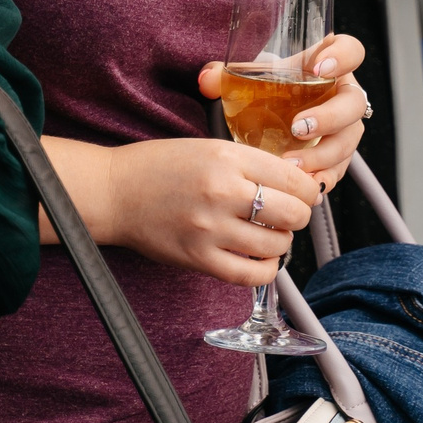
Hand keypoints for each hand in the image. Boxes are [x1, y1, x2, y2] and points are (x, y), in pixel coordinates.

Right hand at [74, 137, 320, 286]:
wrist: (113, 191)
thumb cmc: (158, 167)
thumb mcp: (207, 148)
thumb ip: (250, 164)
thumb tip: (297, 183)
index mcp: (226, 157)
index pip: (294, 179)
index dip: (308, 190)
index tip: (304, 194)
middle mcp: (222, 191)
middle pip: (294, 213)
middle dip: (298, 216)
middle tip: (287, 214)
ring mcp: (210, 228)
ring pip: (277, 245)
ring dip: (281, 242)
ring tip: (269, 234)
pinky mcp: (198, 258)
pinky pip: (251, 274)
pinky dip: (266, 269)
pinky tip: (261, 259)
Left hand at [195, 31, 368, 196]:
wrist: (273, 113)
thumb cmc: (268, 87)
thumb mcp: (251, 78)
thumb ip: (227, 75)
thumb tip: (206, 80)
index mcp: (326, 65)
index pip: (350, 50)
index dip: (342, 57)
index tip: (319, 69)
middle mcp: (342, 94)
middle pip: (354, 103)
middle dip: (330, 117)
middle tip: (299, 128)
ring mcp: (345, 126)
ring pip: (349, 140)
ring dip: (324, 155)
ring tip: (293, 165)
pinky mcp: (339, 154)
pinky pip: (341, 167)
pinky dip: (325, 177)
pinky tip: (308, 185)